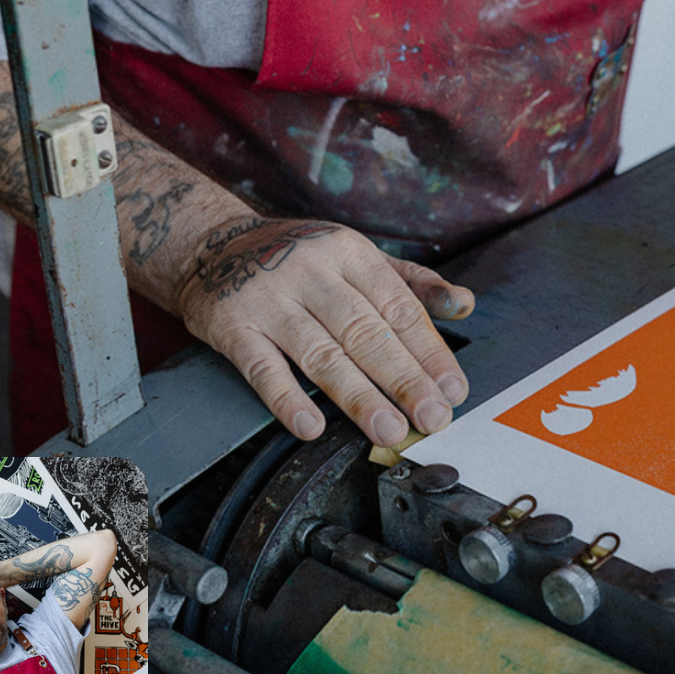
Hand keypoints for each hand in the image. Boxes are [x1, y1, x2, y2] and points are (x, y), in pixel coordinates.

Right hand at [175, 215, 474, 444]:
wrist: (209, 244)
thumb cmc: (297, 259)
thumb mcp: (355, 257)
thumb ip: (412, 284)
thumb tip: (465, 304)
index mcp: (349, 252)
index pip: (398, 308)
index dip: (429, 352)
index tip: (452, 390)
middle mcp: (311, 270)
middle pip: (365, 332)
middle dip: (403, 380)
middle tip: (432, 418)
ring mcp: (268, 298)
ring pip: (320, 353)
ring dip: (357, 396)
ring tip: (388, 429)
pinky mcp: (230, 324)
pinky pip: (261, 367)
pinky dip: (286, 399)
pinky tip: (310, 426)